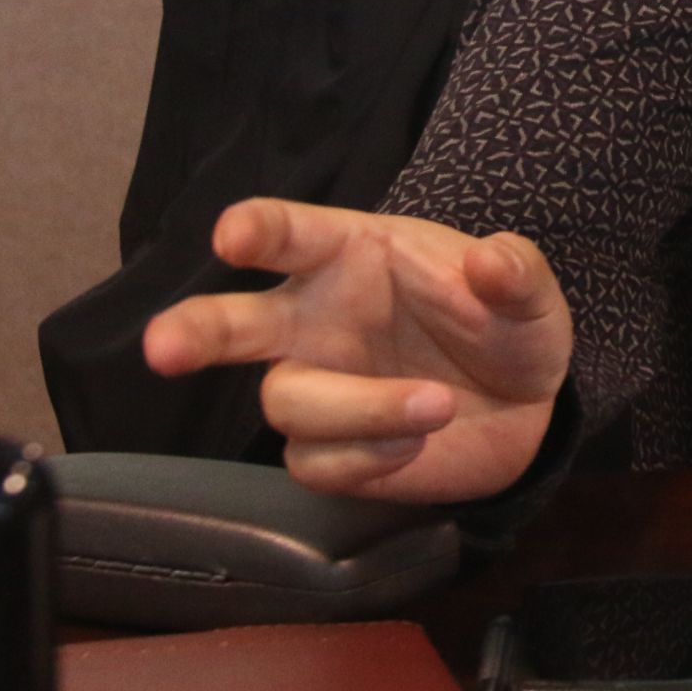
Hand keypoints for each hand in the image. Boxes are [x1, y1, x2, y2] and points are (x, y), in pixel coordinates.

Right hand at [143, 197, 572, 503]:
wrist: (526, 408)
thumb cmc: (506, 327)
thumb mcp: (529, 294)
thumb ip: (515, 273)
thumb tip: (493, 259)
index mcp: (352, 256)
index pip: (292, 235)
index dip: (259, 229)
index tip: (233, 234)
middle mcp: (316, 318)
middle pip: (231, 323)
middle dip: (193, 331)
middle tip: (163, 348)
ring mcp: (316, 384)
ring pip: (287, 402)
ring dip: (361, 409)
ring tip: (438, 404)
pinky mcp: (326, 451)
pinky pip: (316, 461)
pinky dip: (371, 456)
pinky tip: (418, 443)